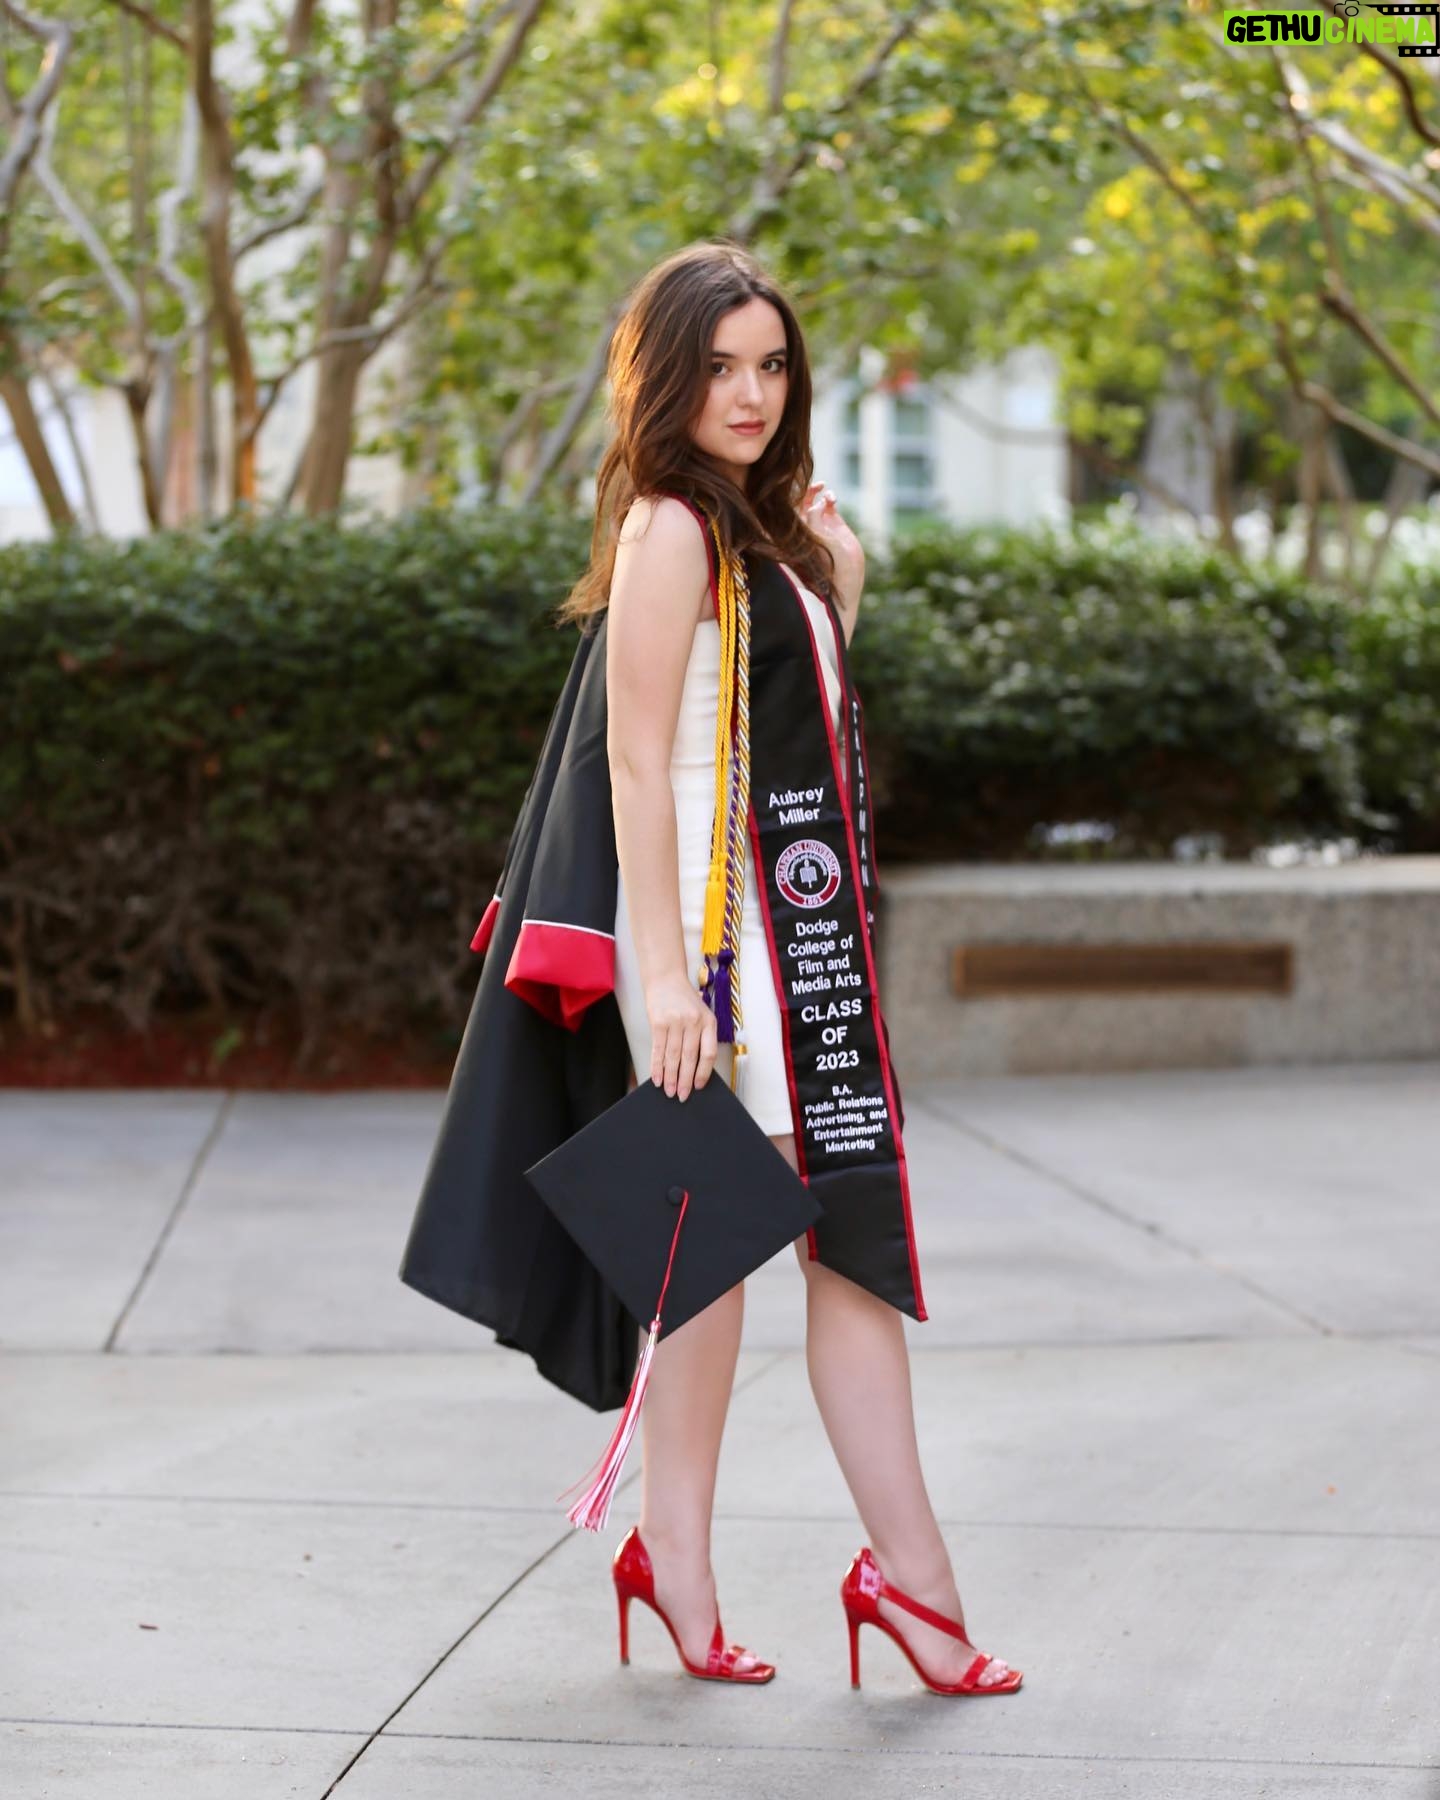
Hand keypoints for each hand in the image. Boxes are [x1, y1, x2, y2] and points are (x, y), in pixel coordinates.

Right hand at [645, 969, 717, 1101]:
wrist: (666, 979)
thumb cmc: (685, 1000)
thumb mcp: (701, 1014)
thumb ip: (702, 1036)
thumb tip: (695, 1069)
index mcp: (708, 1022)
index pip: (708, 1053)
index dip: (703, 1073)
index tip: (698, 1086)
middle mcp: (693, 1022)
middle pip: (690, 1058)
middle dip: (685, 1080)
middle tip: (682, 1096)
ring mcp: (675, 1022)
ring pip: (673, 1056)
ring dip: (670, 1077)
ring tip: (669, 1091)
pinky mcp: (658, 1022)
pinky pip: (658, 1049)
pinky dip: (657, 1066)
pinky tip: (657, 1077)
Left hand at [802, 479, 864, 603]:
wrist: (847, 589)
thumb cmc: (834, 573)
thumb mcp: (825, 546)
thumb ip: (819, 524)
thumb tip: (816, 504)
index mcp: (797, 538)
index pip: (789, 514)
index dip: (792, 500)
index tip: (802, 491)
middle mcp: (806, 533)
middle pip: (799, 506)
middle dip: (806, 492)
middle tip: (817, 484)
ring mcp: (819, 529)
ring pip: (812, 506)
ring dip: (817, 494)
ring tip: (825, 489)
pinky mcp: (833, 528)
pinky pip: (826, 509)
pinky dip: (828, 500)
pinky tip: (832, 498)